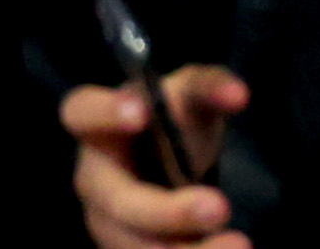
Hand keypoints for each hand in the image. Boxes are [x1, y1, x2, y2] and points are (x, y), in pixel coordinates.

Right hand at [61, 68, 249, 248]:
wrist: (173, 165)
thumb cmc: (172, 123)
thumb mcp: (191, 96)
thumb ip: (210, 87)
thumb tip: (238, 94)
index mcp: (96, 126)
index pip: (81, 112)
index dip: (105, 112)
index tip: (141, 113)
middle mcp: (93, 179)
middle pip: (118, 200)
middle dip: (167, 209)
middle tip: (219, 206)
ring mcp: (106, 223)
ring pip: (137, 245)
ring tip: (237, 245)